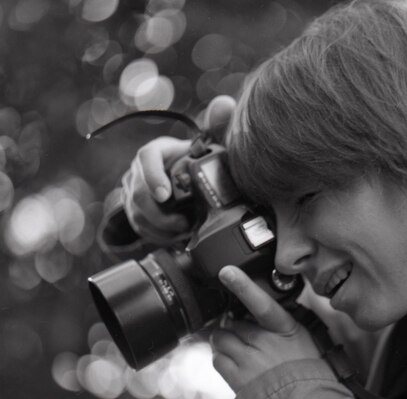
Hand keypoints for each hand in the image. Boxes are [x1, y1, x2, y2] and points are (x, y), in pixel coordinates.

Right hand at [120, 95, 236, 244]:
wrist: (183, 180)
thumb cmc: (196, 161)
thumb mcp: (208, 145)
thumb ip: (217, 126)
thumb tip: (225, 103)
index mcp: (156, 152)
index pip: (146, 158)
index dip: (152, 176)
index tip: (165, 195)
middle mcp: (138, 171)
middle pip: (138, 194)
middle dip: (161, 214)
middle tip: (185, 224)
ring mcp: (132, 193)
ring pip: (137, 214)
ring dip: (161, 228)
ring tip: (184, 232)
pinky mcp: (134, 213)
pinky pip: (140, 229)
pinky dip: (159, 237)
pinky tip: (176, 238)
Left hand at [211, 266, 321, 391]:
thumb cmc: (305, 366)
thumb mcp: (301, 335)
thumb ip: (279, 319)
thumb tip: (255, 305)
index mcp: (284, 328)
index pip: (261, 303)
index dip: (243, 286)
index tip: (227, 271)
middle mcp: (265, 343)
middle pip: (233, 322)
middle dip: (234, 326)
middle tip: (246, 335)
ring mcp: (250, 361)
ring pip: (221, 339)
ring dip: (225, 341)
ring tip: (240, 349)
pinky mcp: (237, 378)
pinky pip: (217, 359)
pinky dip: (222, 357)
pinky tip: (236, 362)